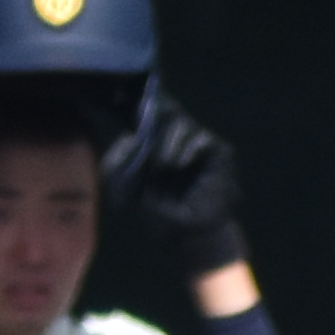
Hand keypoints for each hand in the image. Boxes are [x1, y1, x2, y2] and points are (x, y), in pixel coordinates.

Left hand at [104, 86, 251, 277]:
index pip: (142, 113)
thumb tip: (125, 140)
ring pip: (179, 123)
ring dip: (168, 142)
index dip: (134, 104)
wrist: (191, 234)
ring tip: (164, 165)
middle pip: (163, 110)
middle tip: (142, 121)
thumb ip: (117, 168)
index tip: (122, 100)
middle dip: (152, 112)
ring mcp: (195, 142)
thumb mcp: (128, 192)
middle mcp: (173, 137)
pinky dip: (187, 149)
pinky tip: (179, 164)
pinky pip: (201, 139)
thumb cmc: (159, 212)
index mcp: (150, 142)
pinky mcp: (216, 151)